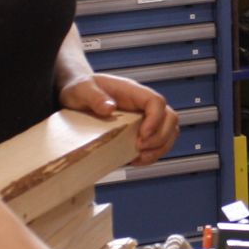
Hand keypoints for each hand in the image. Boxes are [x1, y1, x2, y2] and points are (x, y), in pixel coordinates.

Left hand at [60, 73, 178, 163]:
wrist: (78, 95)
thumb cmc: (82, 88)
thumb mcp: (81, 89)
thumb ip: (94, 97)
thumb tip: (109, 108)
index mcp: (132, 91)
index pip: (156, 102)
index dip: (155, 119)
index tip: (142, 135)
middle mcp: (143, 105)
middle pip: (169, 118)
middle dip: (160, 137)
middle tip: (140, 148)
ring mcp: (144, 118)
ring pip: (169, 132)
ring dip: (159, 148)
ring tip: (140, 157)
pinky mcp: (140, 131)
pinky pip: (158, 143)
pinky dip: (152, 155)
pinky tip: (136, 160)